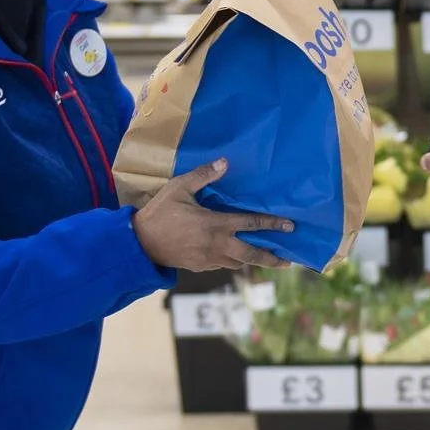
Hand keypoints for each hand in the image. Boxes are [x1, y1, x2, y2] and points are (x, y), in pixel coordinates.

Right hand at [131, 159, 293, 272]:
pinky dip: (232, 261)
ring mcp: (209, 258)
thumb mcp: (179, 188)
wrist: (140, 243)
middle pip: (252, 255)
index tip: (289, 227)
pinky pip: (222, 265)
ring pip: (238, 263)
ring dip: (252, 260)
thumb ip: (203, 175)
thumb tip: (224, 162)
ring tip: (265, 258)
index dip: (272, 225)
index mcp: (216, 224)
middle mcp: (217, 244)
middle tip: (287, 261)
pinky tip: (235, 257)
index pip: (251, 224)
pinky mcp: (200, 266)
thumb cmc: (160, 212)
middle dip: (271, 258)